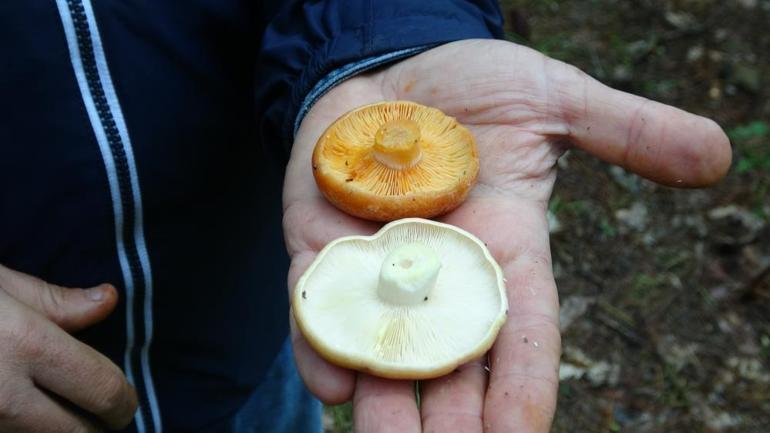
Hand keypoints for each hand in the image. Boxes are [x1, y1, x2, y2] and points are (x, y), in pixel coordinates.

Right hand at [0, 264, 136, 431]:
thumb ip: (56, 302)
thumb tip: (107, 301)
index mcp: (26, 344)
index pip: (103, 389)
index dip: (124, 401)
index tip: (126, 401)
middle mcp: (5, 393)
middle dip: (97, 425)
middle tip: (102, 412)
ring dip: (61, 431)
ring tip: (66, 409)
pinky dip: (28, 430)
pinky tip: (34, 412)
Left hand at [283, 39, 730, 431]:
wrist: (395, 64)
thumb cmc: (475, 85)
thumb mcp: (555, 100)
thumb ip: (625, 130)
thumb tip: (715, 155)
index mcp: (506, 249)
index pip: (523, 334)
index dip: (526, 387)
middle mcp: (443, 271)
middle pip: (452, 364)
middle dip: (451, 421)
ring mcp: (378, 262)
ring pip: (383, 349)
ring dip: (384, 405)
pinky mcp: (321, 239)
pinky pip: (318, 301)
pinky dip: (320, 342)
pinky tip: (331, 384)